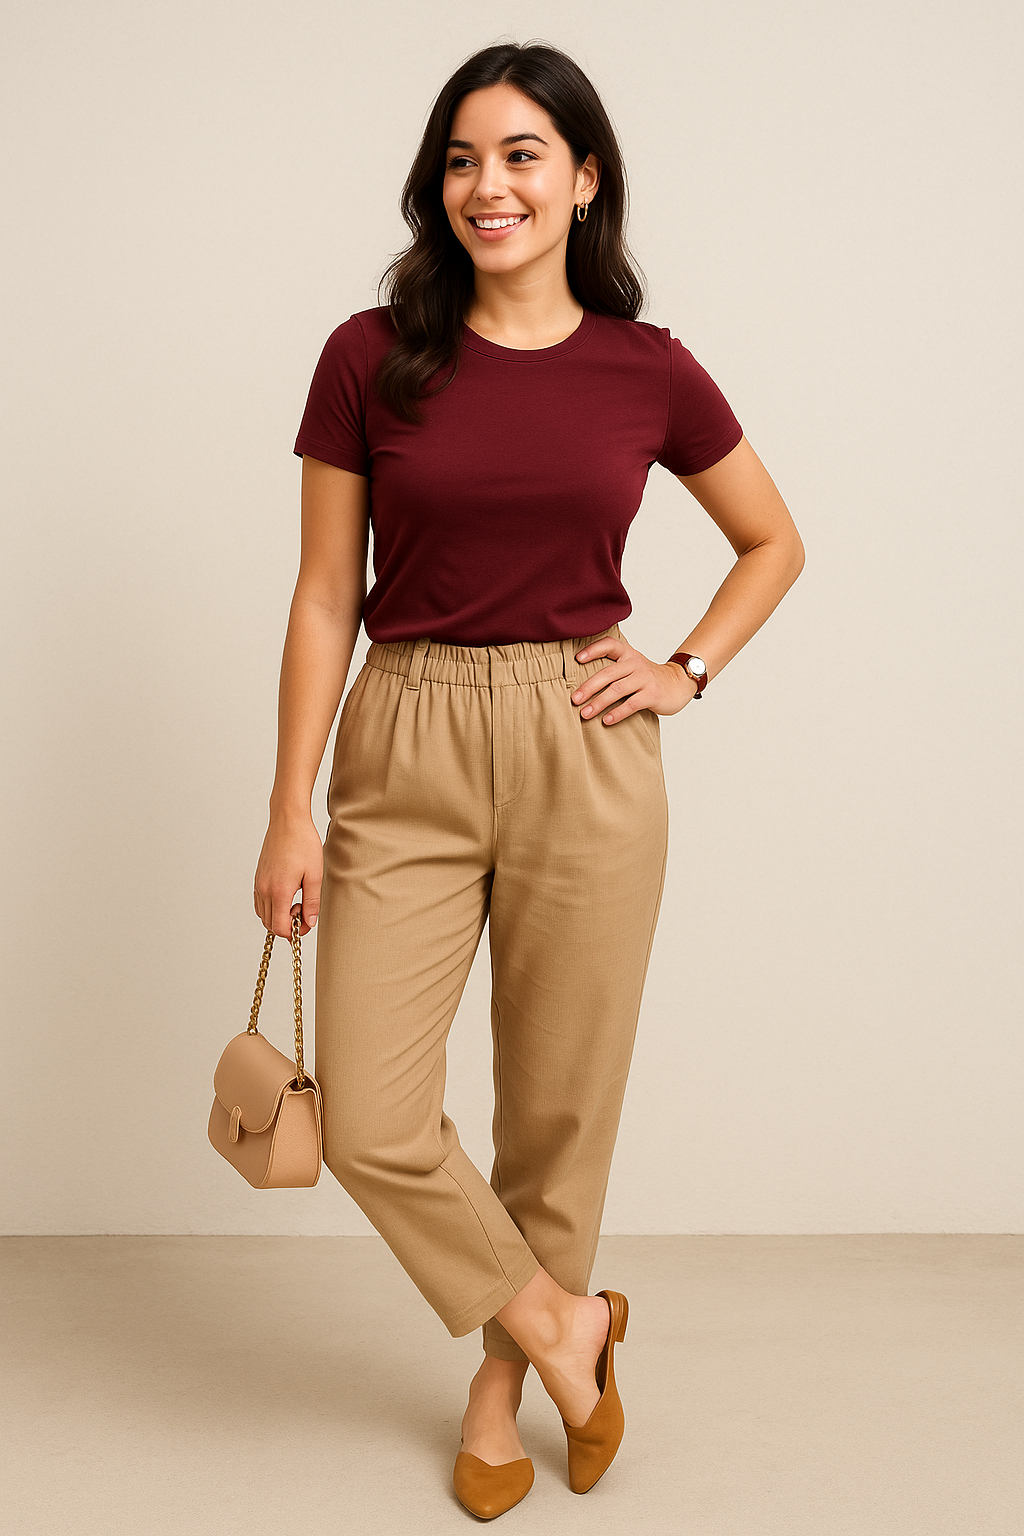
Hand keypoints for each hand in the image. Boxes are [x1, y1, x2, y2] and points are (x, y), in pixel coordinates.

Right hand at [254, 809, 323, 937]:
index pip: (279, 927)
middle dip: (287, 925)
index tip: (306, 923)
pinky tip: (286, 895)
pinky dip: (271, 907)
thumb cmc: (303, 843)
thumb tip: (309, 922)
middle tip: (303, 911)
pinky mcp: (258, 877)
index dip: (294, 932)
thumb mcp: (314, 875)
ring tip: (296, 901)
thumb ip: (312, 902)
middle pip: (270, 924)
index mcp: (279, 891)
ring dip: (278, 916)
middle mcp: (264, 889)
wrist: (288, 821)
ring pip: (263, 914)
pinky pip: (260, 902)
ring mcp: (259, 883)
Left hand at [570, 634, 697, 724]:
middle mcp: (635, 664)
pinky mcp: (652, 694)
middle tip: (574, 699)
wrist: (679, 683)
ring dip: (599, 703)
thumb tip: (581, 684)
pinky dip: (617, 713)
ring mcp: (645, 679)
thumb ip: (613, 668)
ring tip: (585, 714)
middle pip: (608, 673)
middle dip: (589, 687)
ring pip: (617, 690)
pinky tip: (606, 720)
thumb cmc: (648, 678)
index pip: (610, 645)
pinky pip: (631, 704)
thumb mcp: (632, 666)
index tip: (577, 659)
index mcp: (628, 654)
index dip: (593, 650)